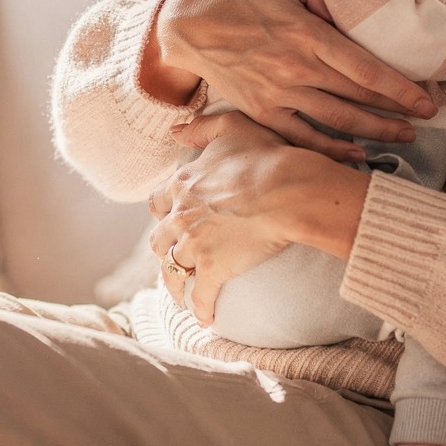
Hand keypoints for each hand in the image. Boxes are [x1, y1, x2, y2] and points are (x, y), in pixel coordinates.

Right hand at [147, 0, 434, 161]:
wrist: (188, 26)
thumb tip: (347, 9)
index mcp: (306, 34)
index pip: (366, 69)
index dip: (401, 88)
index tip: (427, 98)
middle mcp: (296, 70)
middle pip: (359, 99)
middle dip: (397, 112)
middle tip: (426, 119)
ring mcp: (278, 96)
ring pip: (338, 122)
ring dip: (376, 132)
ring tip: (404, 136)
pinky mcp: (261, 113)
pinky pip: (304, 138)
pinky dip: (332, 150)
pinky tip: (357, 154)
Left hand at [151, 112, 368, 324]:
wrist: (288, 189)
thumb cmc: (266, 156)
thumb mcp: (232, 127)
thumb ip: (202, 128)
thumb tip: (175, 130)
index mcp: (182, 184)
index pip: (156, 202)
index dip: (162, 212)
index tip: (169, 221)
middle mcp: (181, 216)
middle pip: (159, 240)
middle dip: (164, 250)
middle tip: (174, 258)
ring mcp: (195, 244)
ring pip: (173, 270)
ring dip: (175, 284)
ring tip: (181, 296)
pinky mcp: (214, 269)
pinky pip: (201, 296)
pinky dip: (201, 309)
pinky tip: (205, 319)